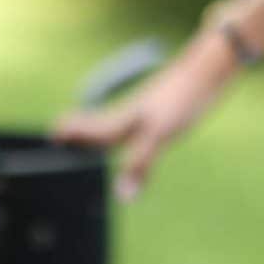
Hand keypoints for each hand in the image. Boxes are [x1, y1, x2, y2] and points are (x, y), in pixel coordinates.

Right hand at [54, 32, 238, 201]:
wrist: (210, 68)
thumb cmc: (183, 98)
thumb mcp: (160, 136)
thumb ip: (139, 165)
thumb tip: (122, 196)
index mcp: (126, 119)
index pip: (93, 128)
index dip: (73, 131)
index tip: (53, 131)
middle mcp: (133, 113)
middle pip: (101, 124)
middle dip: (82, 131)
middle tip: (63, 134)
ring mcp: (150, 109)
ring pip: (119, 122)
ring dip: (103, 130)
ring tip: (93, 138)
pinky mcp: (166, 107)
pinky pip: (138, 121)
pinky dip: (128, 129)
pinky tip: (138, 129)